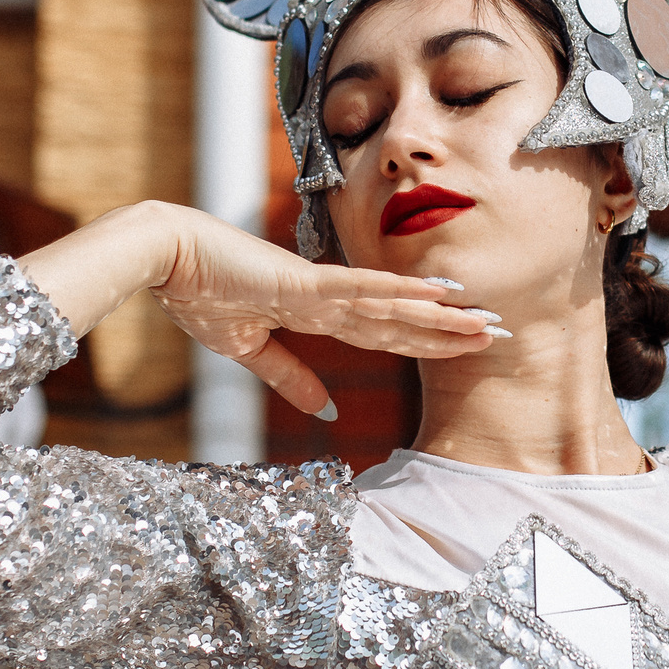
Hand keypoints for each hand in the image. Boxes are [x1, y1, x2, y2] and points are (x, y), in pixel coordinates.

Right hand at [146, 207, 496, 418]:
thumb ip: (289, 377)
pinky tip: (437, 292)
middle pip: (403, 319)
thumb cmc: (198, 294)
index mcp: (317, 313)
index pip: (385, 332)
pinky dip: (402, 291)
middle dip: (452, 330)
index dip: (427, 340)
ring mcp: (321, 287)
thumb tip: (326, 410)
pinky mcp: (305, 281)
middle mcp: (329, 298)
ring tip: (485, 320)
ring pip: (395, 305)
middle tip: (502, 333)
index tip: (467, 346)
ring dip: (442, 314)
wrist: (166, 259)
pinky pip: (363, 288)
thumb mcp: (248, 349)